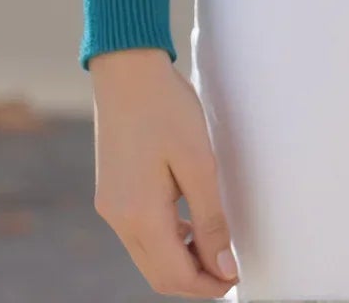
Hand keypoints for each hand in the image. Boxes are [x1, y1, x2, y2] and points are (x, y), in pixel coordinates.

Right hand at [89, 48, 239, 295]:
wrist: (126, 68)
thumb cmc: (166, 108)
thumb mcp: (198, 162)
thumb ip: (211, 220)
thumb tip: (225, 267)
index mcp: (138, 215)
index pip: (174, 275)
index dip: (208, 285)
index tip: (237, 278)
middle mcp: (118, 218)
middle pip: (158, 274)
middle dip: (194, 280)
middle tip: (229, 270)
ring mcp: (111, 206)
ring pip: (147, 256)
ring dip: (181, 261)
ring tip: (216, 247)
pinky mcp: (112, 192)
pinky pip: (140, 234)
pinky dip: (166, 240)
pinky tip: (190, 224)